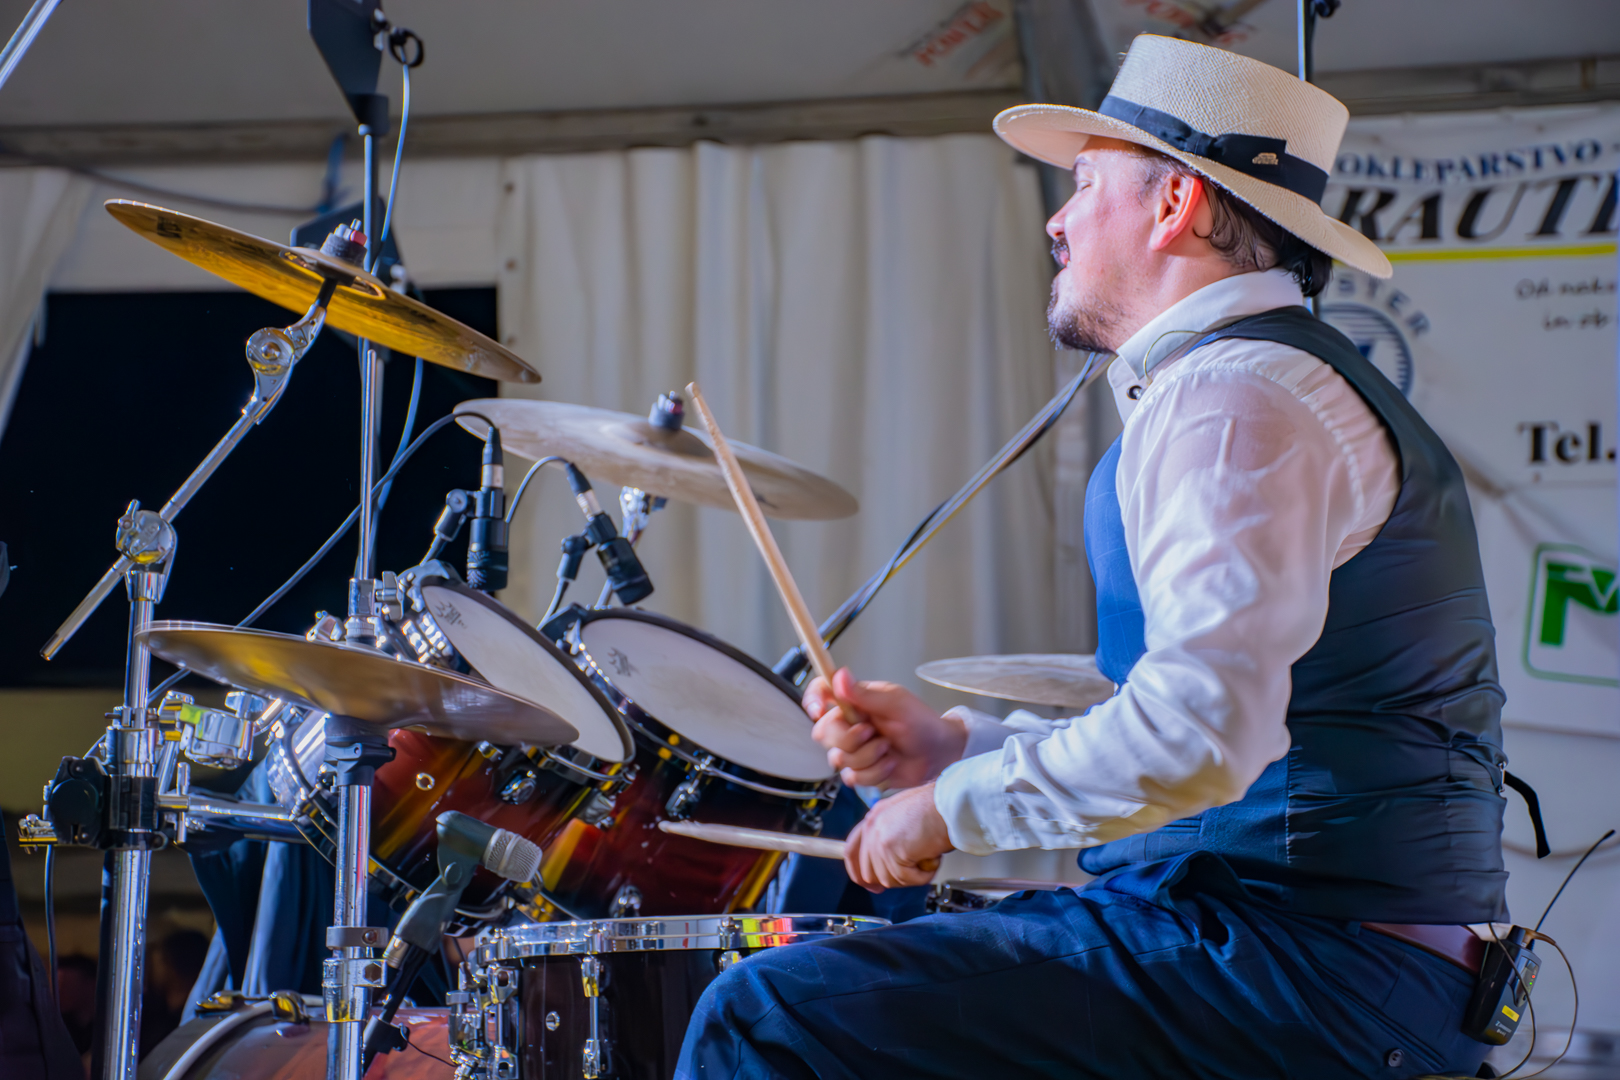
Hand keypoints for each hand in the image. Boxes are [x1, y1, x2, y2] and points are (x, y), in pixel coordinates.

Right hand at [804, 669, 966, 789]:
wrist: (938, 754)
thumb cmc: (921, 722)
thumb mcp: (895, 703)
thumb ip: (864, 694)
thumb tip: (840, 674)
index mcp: (854, 702)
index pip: (821, 694)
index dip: (812, 700)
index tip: (818, 710)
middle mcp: (849, 724)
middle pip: (823, 733)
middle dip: (849, 739)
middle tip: (873, 733)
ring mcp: (853, 750)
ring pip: (838, 759)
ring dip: (867, 757)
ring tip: (888, 749)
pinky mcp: (861, 771)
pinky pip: (852, 778)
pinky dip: (874, 773)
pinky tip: (890, 765)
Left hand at [844, 783, 952, 891]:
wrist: (952, 805)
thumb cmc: (939, 809)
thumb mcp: (906, 818)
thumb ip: (892, 835)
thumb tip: (890, 862)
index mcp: (874, 818)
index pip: (852, 851)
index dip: (859, 872)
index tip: (871, 885)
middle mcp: (872, 827)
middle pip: (868, 872)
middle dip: (893, 878)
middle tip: (912, 874)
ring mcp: (879, 839)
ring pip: (887, 879)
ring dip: (910, 876)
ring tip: (926, 859)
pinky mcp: (891, 851)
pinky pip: (905, 879)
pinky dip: (922, 876)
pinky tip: (931, 860)